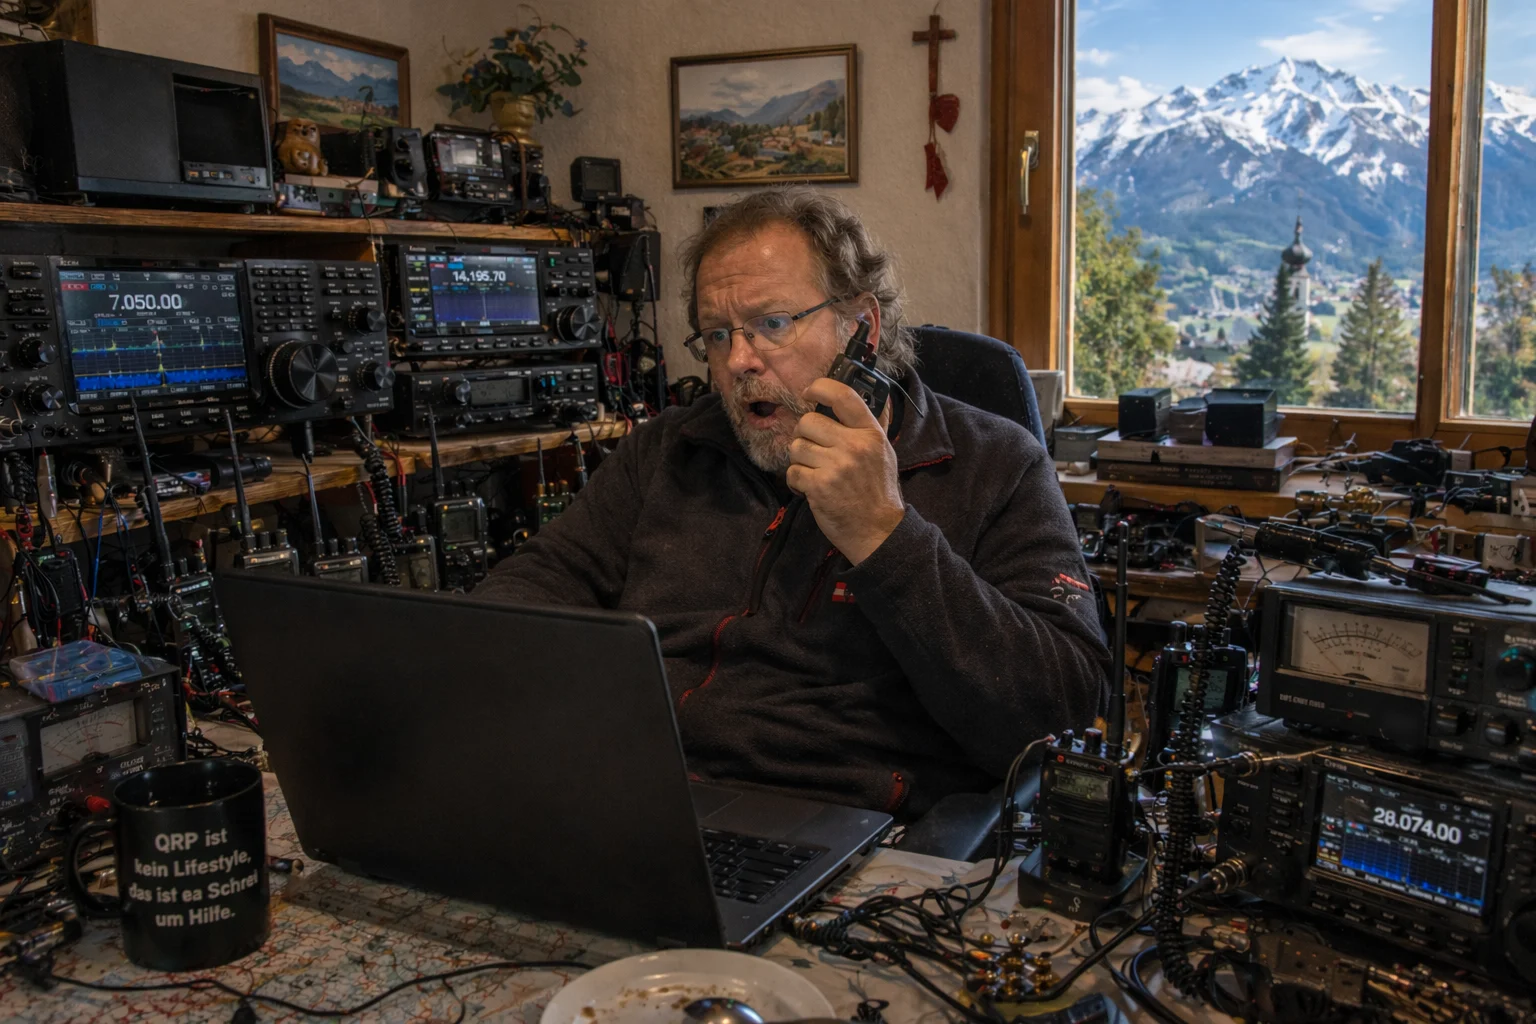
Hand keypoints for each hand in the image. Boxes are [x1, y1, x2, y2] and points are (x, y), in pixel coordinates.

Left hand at [787, 378, 904, 564]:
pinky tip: (809, 488)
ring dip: (799, 460)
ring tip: (814, 471)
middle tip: (813, 451)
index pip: (842, 395)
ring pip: (796, 447)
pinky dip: (796, 481)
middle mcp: (854, 446)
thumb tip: (868, 395)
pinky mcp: (819, 486)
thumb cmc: (877, 490)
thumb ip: (871, 425)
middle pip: (808, 422)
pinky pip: (792, 471)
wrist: (878, 531)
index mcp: (870, 433)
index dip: (820, 388)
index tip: (809, 392)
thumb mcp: (883, 452)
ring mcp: (836, 466)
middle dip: (804, 436)